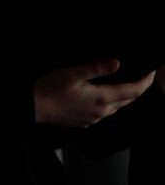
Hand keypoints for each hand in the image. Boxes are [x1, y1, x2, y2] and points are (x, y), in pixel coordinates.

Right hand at [32, 59, 158, 127]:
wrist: (34, 106)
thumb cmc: (50, 89)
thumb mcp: (73, 73)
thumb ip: (96, 68)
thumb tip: (116, 63)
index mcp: (102, 98)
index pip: (133, 91)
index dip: (145, 82)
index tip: (151, 73)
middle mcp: (102, 111)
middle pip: (128, 100)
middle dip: (137, 89)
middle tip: (142, 78)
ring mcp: (94, 118)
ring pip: (117, 107)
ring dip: (124, 97)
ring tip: (125, 86)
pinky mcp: (85, 121)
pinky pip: (104, 113)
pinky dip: (110, 104)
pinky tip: (102, 99)